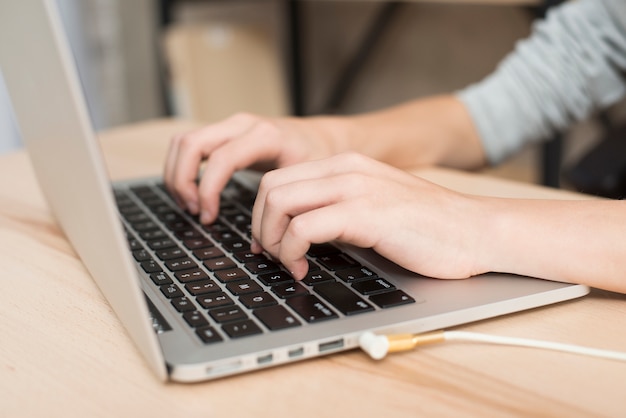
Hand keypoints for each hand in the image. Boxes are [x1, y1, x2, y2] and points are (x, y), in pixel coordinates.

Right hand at [163, 113, 339, 222]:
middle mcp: (242, 125)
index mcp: (265, 136)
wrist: (320, 138)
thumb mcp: (309, 181)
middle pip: (190, 144)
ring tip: (189, 205)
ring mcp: (230, 126)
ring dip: (177, 175)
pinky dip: (182, 169)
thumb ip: (289, 207)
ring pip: (183, 142)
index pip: (221, 159)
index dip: (208, 190)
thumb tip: (263, 245)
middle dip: (182, 181)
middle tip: (193, 211)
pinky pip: (189, 145)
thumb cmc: (316, 160)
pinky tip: (193, 194)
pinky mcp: (223, 133)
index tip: (209, 217)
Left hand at [250, 152, 490, 279]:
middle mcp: (346, 169)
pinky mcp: (366, 214)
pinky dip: (292, 254)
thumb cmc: (429, 227)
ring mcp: (356, 188)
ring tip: (288, 264)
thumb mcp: (374, 205)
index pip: (279, 178)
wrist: (476, 231)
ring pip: (280, 203)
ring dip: (272, 240)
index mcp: (345, 165)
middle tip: (271, 255)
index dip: (262, 213)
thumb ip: (338, 209)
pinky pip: (303, 229)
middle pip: (271, 188)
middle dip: (260, 226)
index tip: (267, 242)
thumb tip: (299, 231)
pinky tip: (304, 270)